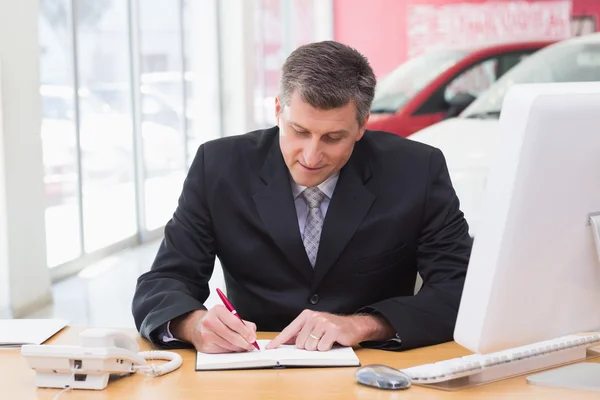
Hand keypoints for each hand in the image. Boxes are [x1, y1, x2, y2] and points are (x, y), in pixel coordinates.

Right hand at [170, 306, 256, 353]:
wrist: (196, 325)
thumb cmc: (216, 320)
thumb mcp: (229, 315)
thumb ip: (243, 323)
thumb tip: (252, 334)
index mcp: (218, 310)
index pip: (235, 323)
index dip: (246, 332)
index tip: (253, 338)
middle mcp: (209, 321)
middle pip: (231, 336)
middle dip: (244, 342)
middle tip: (251, 345)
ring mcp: (205, 334)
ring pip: (228, 345)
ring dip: (238, 347)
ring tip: (243, 346)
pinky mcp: (204, 346)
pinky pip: (222, 350)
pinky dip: (230, 350)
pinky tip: (232, 347)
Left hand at [266, 310, 393, 350]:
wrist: (353, 326)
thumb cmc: (332, 328)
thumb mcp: (314, 327)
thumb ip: (300, 333)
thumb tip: (284, 342)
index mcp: (306, 316)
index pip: (289, 330)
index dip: (279, 340)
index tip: (270, 347)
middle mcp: (314, 317)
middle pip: (300, 343)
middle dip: (308, 346)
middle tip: (318, 341)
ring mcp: (323, 323)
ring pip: (310, 346)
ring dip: (318, 348)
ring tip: (325, 341)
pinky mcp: (332, 330)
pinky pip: (322, 347)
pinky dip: (326, 349)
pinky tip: (331, 342)